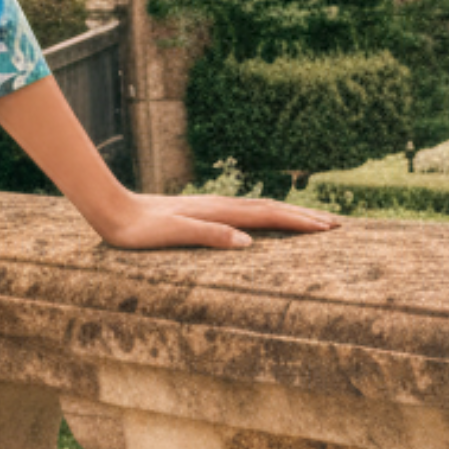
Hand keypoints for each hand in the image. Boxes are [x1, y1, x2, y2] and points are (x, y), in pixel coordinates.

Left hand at [96, 191, 343, 250]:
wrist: (112, 210)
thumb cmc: (140, 229)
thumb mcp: (174, 234)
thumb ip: (210, 236)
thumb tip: (249, 243)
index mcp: (219, 212)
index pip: (270, 216)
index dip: (300, 223)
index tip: (329, 229)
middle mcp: (220, 206)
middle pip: (272, 209)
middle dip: (305, 217)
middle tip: (336, 225)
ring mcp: (212, 207)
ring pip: (260, 209)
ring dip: (289, 214)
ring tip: (312, 221)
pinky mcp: (201, 212)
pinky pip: (244, 213)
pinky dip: (266, 216)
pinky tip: (265, 222)